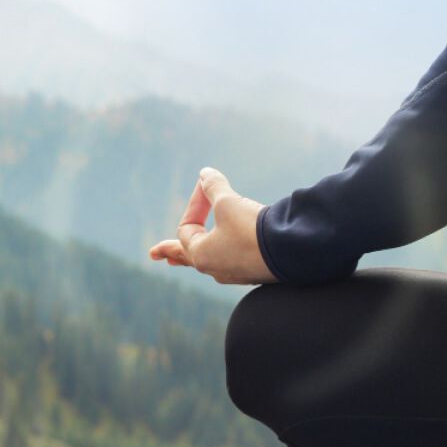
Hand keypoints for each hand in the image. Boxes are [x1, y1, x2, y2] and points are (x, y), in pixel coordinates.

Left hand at [149, 167, 278, 284]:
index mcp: (201, 254)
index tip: (206, 185)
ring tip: (181, 259)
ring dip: (195, 254)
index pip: (186, 227)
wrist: (291, 251)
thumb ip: (213, 187)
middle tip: (155, 254)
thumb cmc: (253, 229)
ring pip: (208, 261)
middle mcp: (214, 268)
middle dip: (172, 251)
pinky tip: (220, 259)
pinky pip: (228, 264)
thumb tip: (204, 173)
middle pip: (188, 255)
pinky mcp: (253, 272)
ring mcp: (234, 273)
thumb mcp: (229, 202)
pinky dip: (219, 257)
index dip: (195, 203)